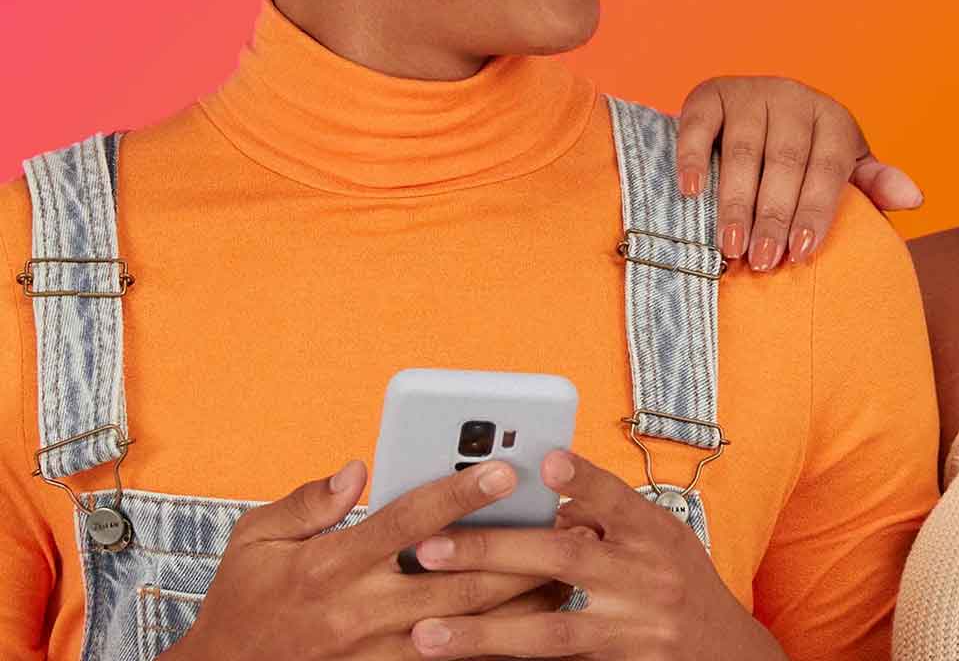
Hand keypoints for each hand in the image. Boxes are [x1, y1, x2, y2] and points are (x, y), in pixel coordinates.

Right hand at [165, 460, 552, 660]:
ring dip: (518, 601)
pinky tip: (528, 627)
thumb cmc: (243, 601)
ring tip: (562, 573)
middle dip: (515, 551)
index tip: (504, 471)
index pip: (406, 520)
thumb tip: (357, 469)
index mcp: (331, 565)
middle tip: (561, 524)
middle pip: (456, 578)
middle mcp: (360, 610)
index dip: (458, 494)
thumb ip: (308, 502)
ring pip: (467, 626)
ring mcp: (377, 652)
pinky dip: (492, 646)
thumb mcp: (255, 540)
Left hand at [405, 450, 784, 660]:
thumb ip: (609, 518)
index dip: (585, 480)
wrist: (726, 654)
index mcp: (656, 536)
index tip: (548, 461)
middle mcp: (647, 580)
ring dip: (483, 634)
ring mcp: (635, 632)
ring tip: (426, 634)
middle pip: (565, 561)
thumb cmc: (682, 584)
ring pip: (550, 632)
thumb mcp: (661, 541)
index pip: (618, 499)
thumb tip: (545, 495)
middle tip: (429, 549)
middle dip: (493, 552)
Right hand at [676, 76, 921, 270]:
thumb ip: (875, 185)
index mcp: (833, 118)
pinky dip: (692, 158)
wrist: (754, 116)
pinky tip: (690, 193)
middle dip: (774, 215)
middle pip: (786, 161)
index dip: (816, 209)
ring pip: (743, 151)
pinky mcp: (710, 94)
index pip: (829, 166)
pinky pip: (699, 126)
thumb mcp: (845, 167)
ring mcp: (750, 92)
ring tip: (731, 246)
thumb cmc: (807, 156)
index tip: (804, 250)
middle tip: (764, 261)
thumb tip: (914, 199)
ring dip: (735, 201)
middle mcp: (794, 97)